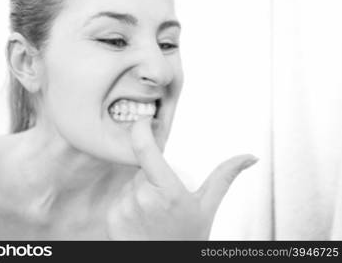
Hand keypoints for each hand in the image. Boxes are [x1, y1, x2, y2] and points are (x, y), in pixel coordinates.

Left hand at [106, 118, 257, 239]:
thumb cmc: (188, 238)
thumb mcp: (207, 207)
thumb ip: (224, 177)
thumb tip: (249, 157)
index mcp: (166, 190)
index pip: (144, 148)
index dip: (141, 128)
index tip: (145, 121)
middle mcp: (141, 198)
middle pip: (142, 170)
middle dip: (152, 176)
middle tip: (165, 197)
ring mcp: (124, 209)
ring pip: (130, 185)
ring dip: (141, 191)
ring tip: (155, 213)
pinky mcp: (112, 219)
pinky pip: (120, 199)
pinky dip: (129, 204)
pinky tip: (142, 221)